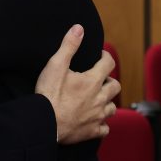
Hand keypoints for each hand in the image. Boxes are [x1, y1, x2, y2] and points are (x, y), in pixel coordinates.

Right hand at [35, 25, 119, 143]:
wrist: (44, 123)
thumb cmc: (49, 94)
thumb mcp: (56, 65)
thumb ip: (69, 46)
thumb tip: (79, 28)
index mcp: (92, 81)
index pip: (108, 63)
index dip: (105, 56)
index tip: (100, 56)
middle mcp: (100, 98)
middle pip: (115, 86)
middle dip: (109, 80)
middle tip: (100, 79)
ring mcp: (97, 116)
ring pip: (112, 108)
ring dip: (107, 101)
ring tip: (98, 99)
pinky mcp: (92, 131)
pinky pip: (105, 128)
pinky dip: (102, 124)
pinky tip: (95, 120)